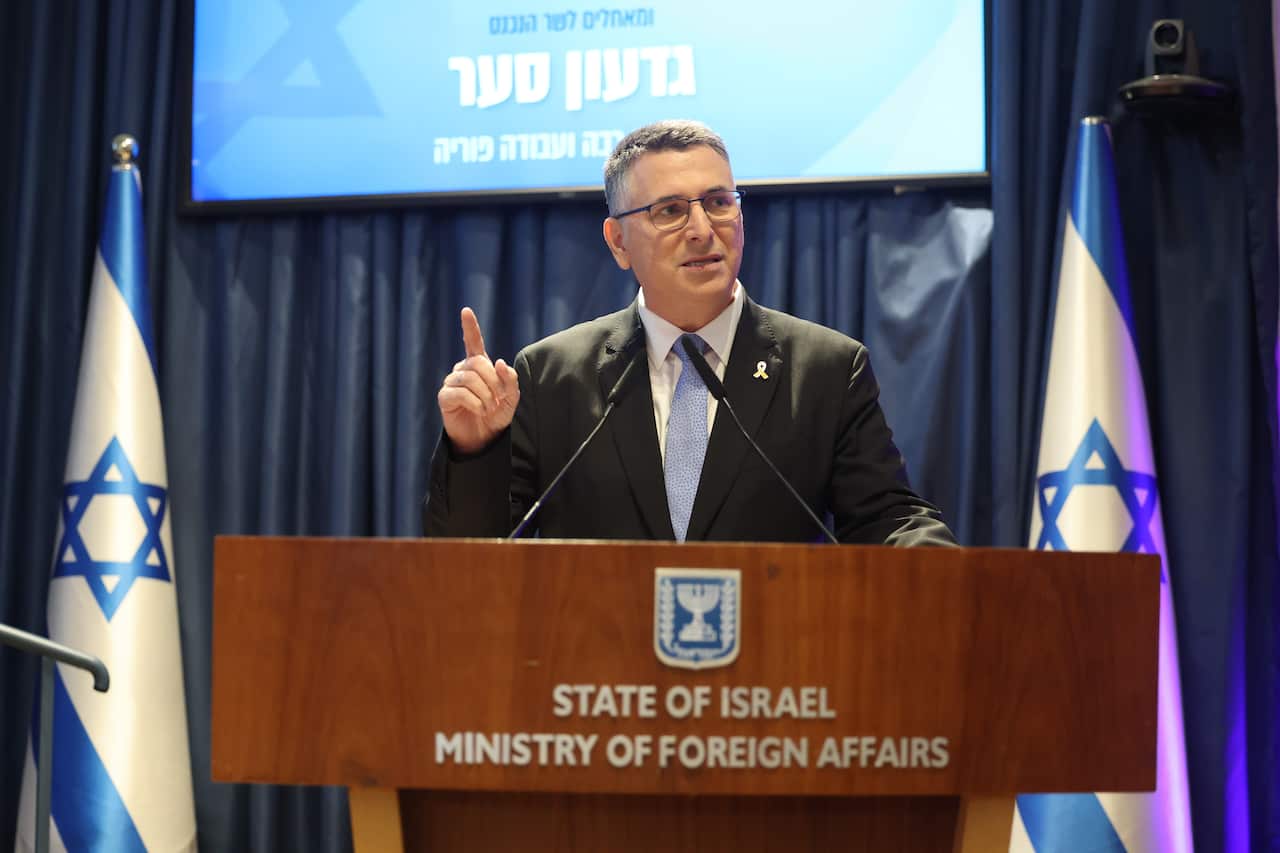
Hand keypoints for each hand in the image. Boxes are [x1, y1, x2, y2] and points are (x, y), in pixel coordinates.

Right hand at [437, 308, 520, 453]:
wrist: (484, 438)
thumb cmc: (497, 415)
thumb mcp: (511, 397)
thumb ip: (510, 380)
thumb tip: (498, 362)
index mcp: (479, 365)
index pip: (473, 342)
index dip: (470, 327)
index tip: (466, 311)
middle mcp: (463, 370)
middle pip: (478, 363)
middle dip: (493, 382)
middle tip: (498, 399)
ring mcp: (452, 382)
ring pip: (470, 378)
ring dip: (485, 395)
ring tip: (489, 408)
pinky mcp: (445, 396)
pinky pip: (460, 392)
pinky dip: (475, 403)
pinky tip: (479, 410)